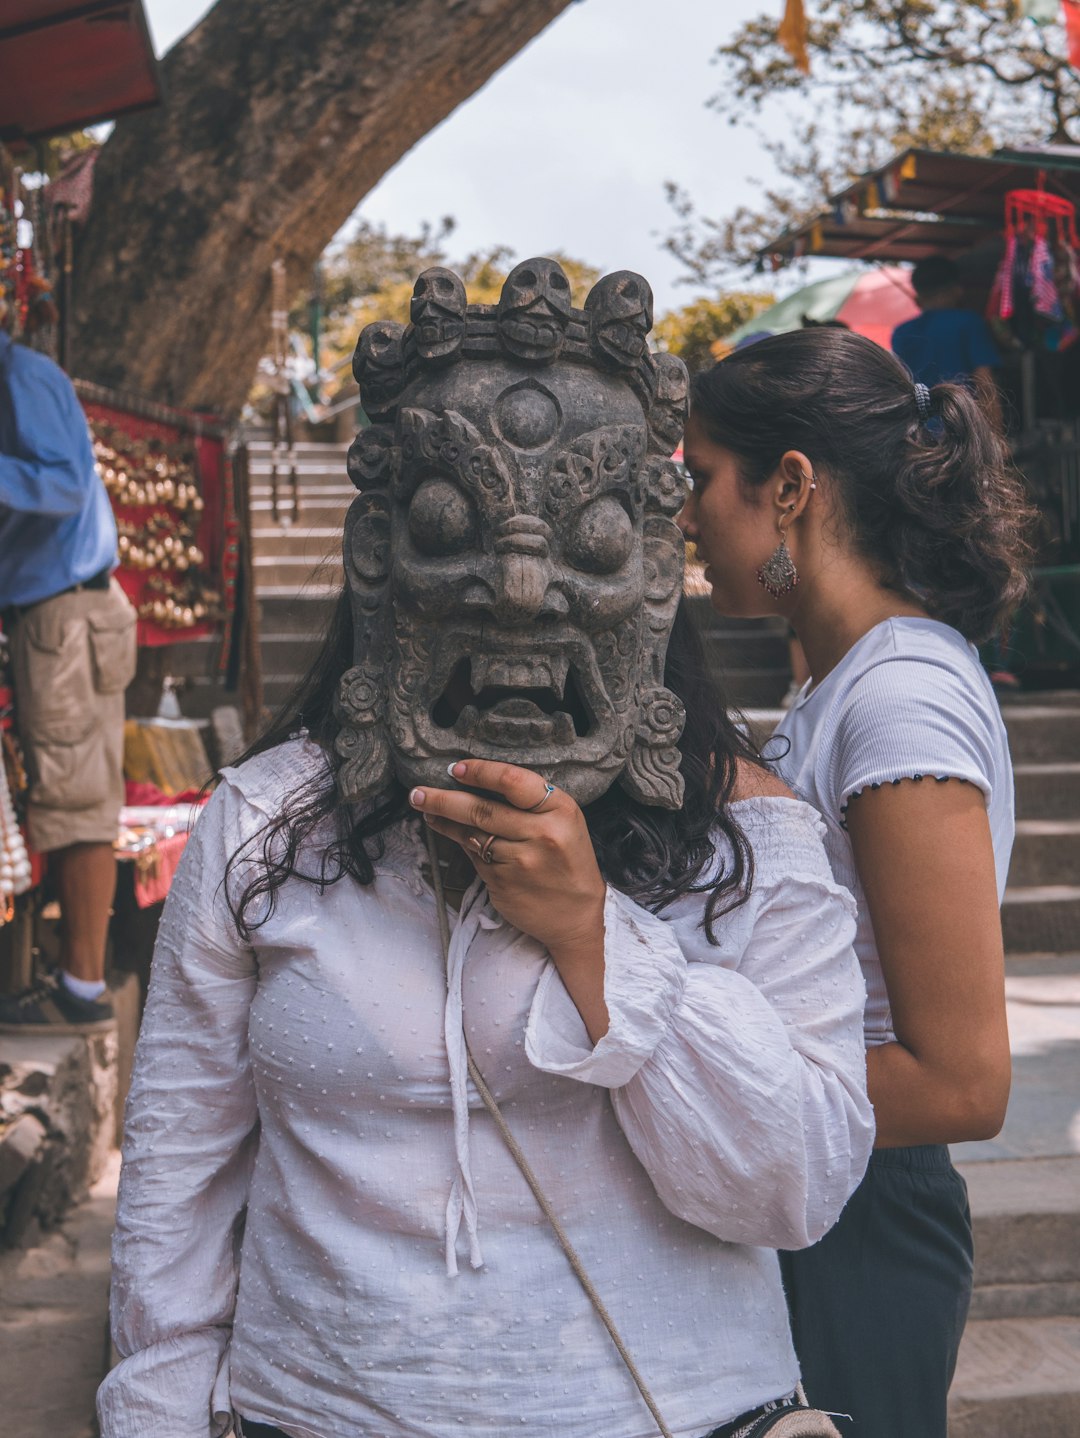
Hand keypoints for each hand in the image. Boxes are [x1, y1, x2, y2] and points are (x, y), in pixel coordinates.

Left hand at [410, 759, 608, 1039]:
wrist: (578, 915)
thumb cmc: (568, 859)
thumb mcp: (564, 821)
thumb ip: (531, 802)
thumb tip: (476, 782)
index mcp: (560, 809)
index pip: (513, 781)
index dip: (480, 772)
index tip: (456, 768)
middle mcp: (541, 834)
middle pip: (482, 810)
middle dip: (443, 799)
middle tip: (418, 793)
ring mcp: (520, 862)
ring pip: (471, 834)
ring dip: (443, 821)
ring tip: (426, 810)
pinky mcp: (503, 883)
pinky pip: (474, 856)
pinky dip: (461, 843)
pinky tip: (452, 835)